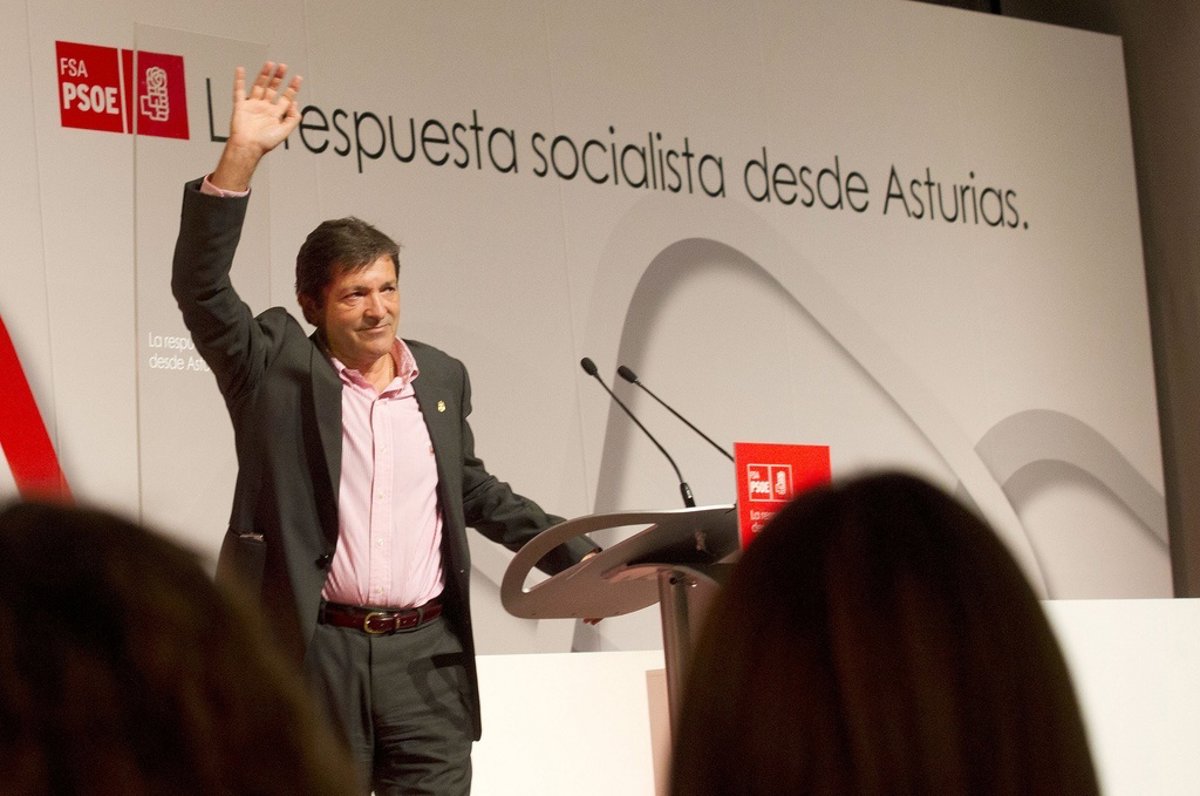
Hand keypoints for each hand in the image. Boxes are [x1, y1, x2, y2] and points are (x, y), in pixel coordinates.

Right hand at [210, 62, 302, 191]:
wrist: (248, 146)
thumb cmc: (265, 143)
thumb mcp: (285, 131)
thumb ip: (292, 118)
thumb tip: (296, 104)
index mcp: (276, 114)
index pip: (286, 98)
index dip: (292, 88)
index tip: (297, 78)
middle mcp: (265, 108)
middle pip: (273, 89)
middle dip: (278, 78)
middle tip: (283, 66)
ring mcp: (253, 106)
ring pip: (259, 86)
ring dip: (264, 75)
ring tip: (270, 64)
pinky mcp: (241, 106)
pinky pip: (239, 90)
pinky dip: (239, 80)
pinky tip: (241, 70)